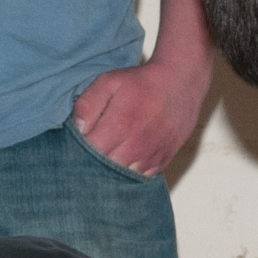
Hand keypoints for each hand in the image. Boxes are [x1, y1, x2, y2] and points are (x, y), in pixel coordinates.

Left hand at [70, 54, 212, 175]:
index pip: (90, 151)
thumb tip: (77, 128)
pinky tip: (128, 157)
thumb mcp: (108, 82)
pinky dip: (132, 170)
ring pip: (124, 175)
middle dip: (95, 160)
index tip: (81, 140)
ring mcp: (151, 155)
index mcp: (119, 125)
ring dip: (114, 168)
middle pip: (105, 168)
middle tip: (95, 147)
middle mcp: (136, 145)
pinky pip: (142, 176)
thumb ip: (87, 104)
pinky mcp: (164, 159)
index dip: (80, 148)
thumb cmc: (141, 82)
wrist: (180, 82)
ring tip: (112, 152)